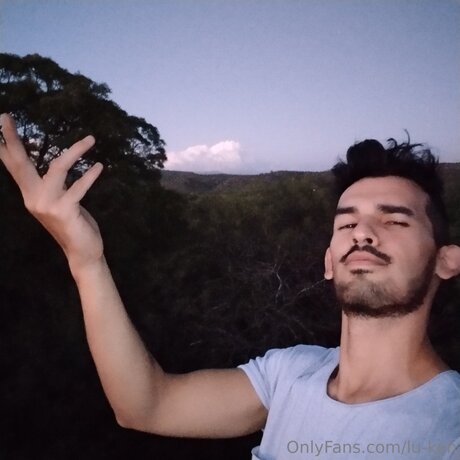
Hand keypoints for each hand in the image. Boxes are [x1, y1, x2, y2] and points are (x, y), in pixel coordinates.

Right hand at [0, 113, 103, 274]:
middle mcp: (33, 198)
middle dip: (13, 139)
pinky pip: (79, 186)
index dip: (6, 147)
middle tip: (5, 117)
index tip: (0, 125)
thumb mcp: (60, 201)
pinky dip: (90, 175)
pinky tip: (99, 166)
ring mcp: (48, 205)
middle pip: (21, 164)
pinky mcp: (65, 210)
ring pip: (58, 168)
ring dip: (76, 151)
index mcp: (31, 195)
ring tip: (91, 139)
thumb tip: (59, 165)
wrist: (82, 251)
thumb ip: (55, 185)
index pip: (14, 167)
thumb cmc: (74, 224)